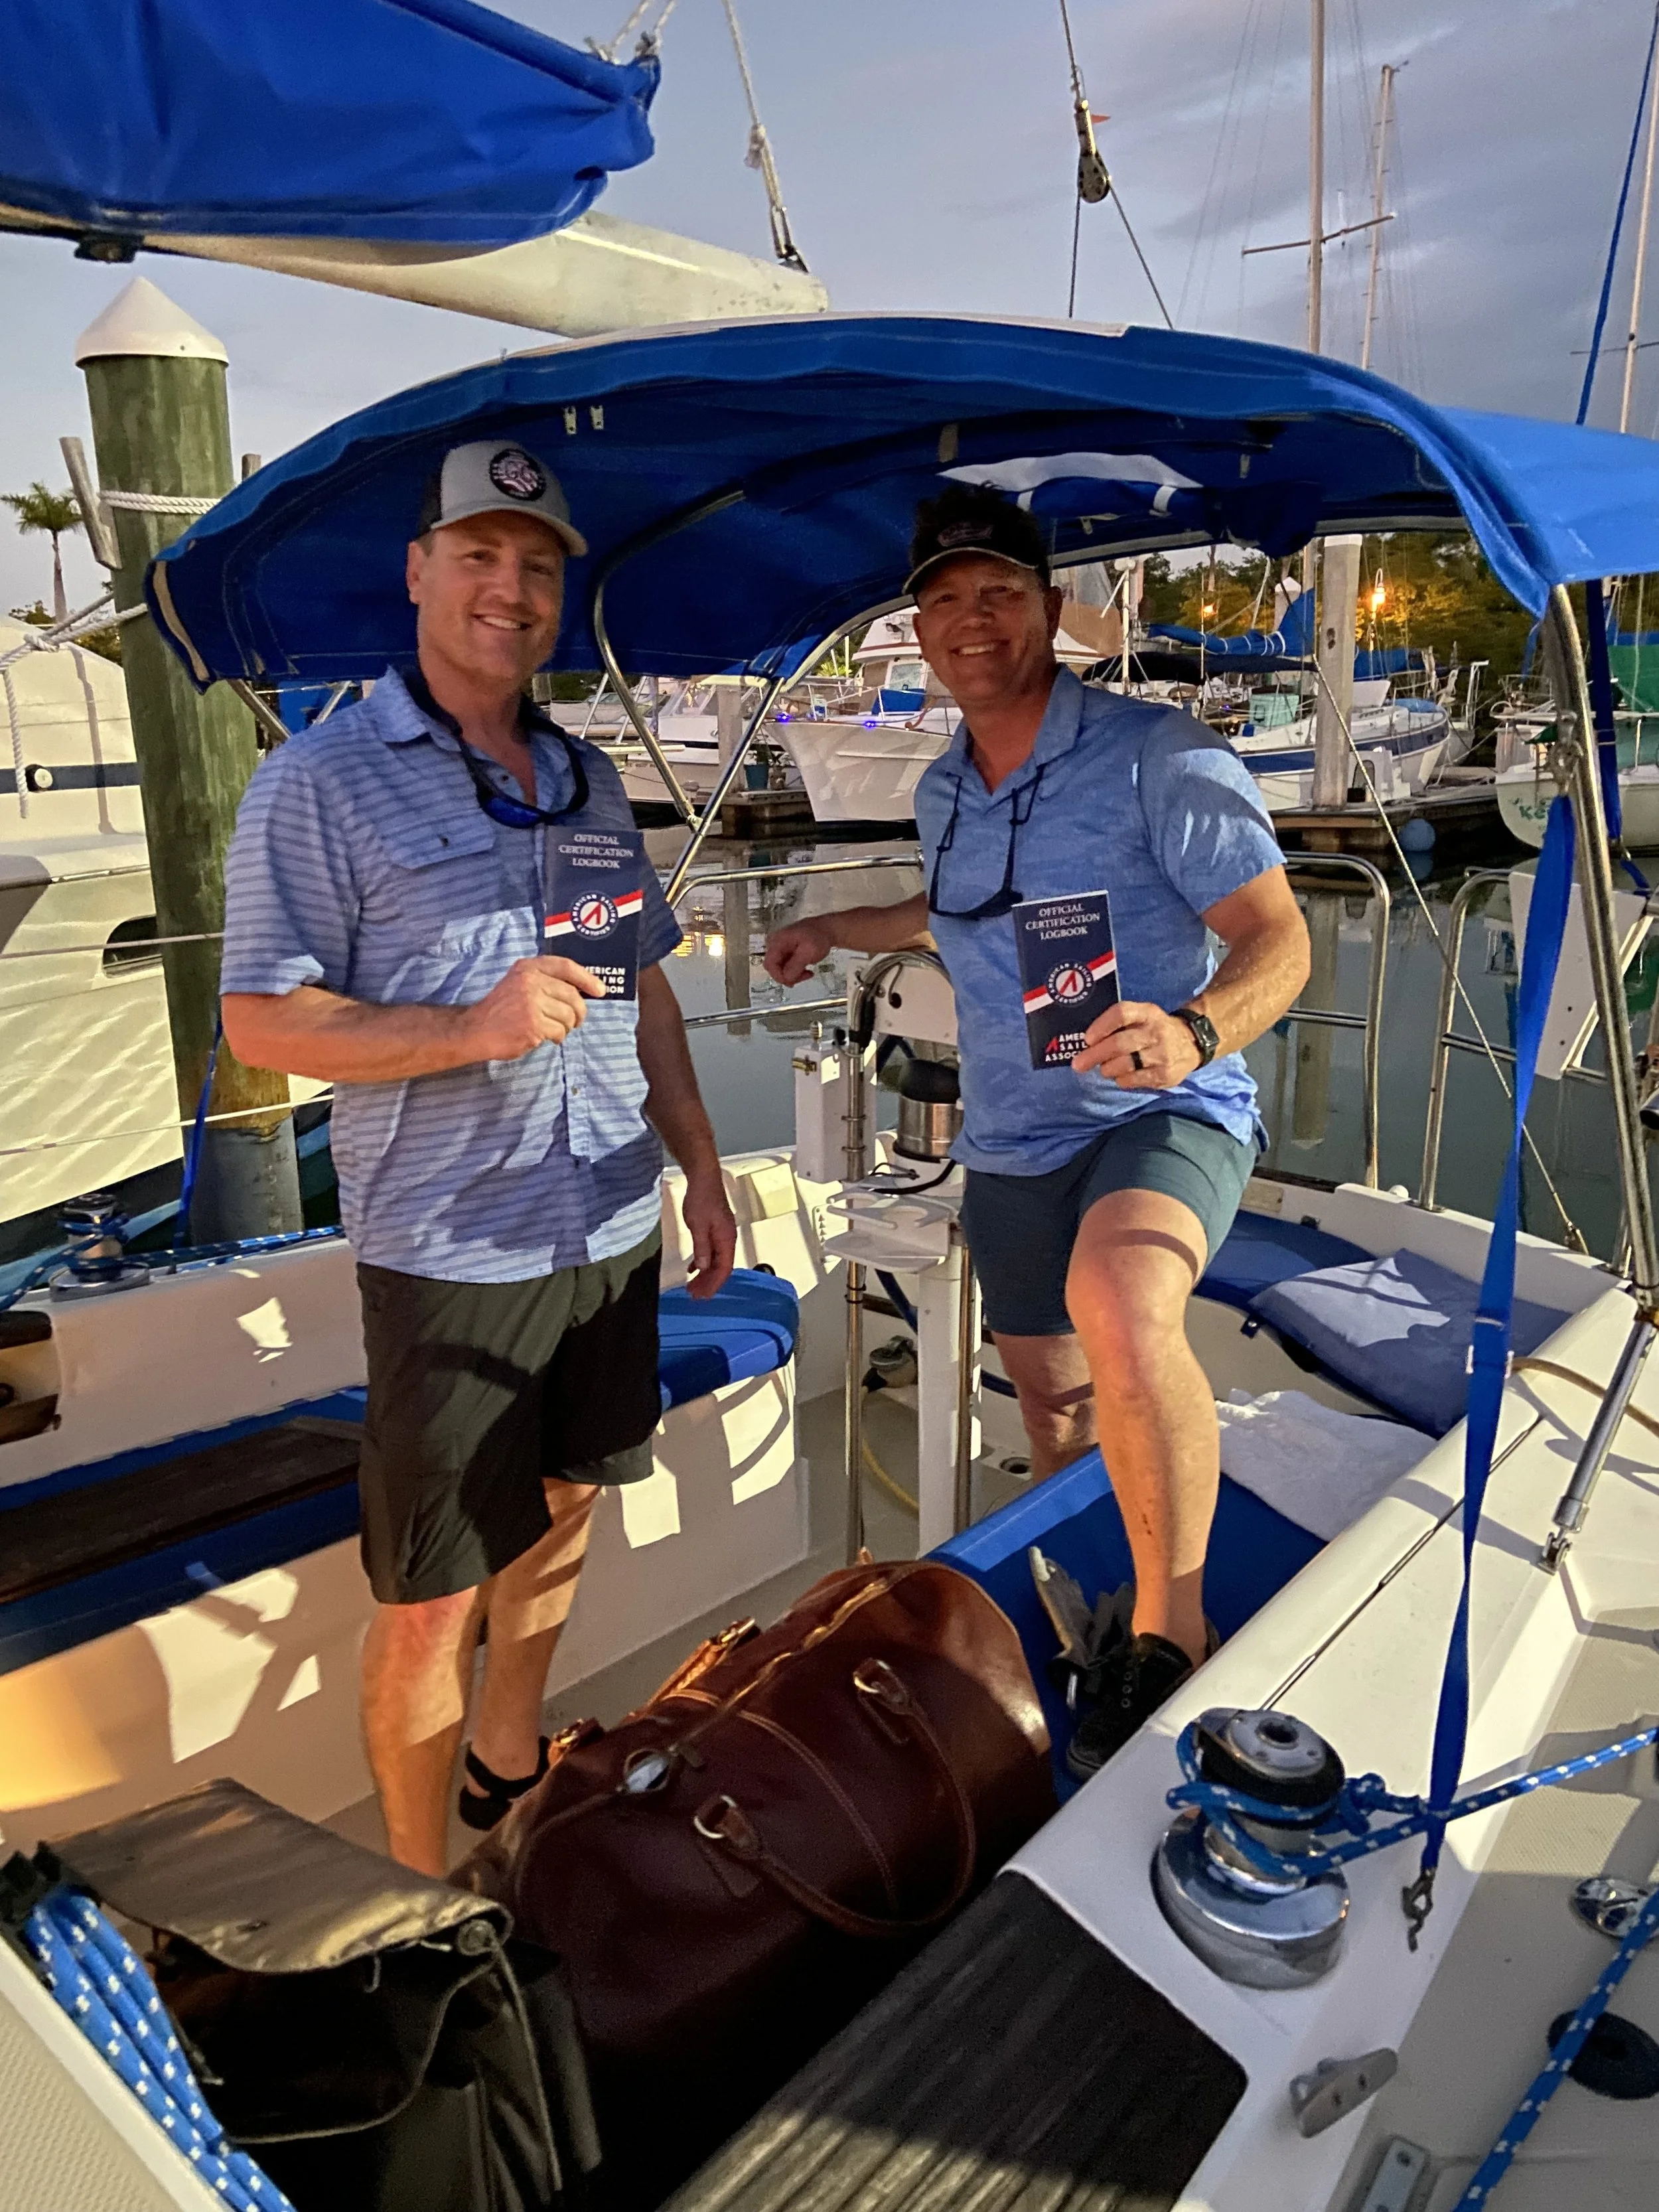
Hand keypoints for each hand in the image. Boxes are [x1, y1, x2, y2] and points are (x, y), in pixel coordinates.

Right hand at [465, 956, 604, 1060]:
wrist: (475, 1030)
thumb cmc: (501, 1009)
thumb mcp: (519, 983)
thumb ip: (544, 981)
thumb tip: (582, 991)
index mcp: (528, 968)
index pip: (566, 967)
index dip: (587, 979)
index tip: (600, 991)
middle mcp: (530, 981)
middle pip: (572, 996)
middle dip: (579, 1012)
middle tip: (575, 1022)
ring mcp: (531, 1003)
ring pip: (568, 1016)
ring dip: (566, 1027)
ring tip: (553, 1030)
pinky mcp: (533, 1024)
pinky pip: (559, 1032)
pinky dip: (556, 1038)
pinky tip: (545, 1037)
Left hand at [681, 1170, 737, 1299]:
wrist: (703, 1178)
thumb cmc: (701, 1199)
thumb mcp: (698, 1225)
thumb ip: (702, 1247)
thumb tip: (704, 1268)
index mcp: (726, 1239)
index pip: (724, 1268)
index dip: (713, 1284)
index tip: (702, 1296)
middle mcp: (727, 1239)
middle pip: (721, 1267)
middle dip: (708, 1283)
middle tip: (693, 1295)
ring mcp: (721, 1234)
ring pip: (716, 1260)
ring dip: (705, 1274)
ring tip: (692, 1286)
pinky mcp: (714, 1229)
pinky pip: (711, 1251)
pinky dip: (702, 1261)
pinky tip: (693, 1268)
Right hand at [763, 917, 833, 986]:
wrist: (826, 930)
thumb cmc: (818, 938)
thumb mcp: (808, 952)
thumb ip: (795, 966)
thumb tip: (786, 979)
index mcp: (777, 941)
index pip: (769, 964)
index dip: (779, 976)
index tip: (793, 982)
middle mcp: (774, 945)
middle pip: (773, 968)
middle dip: (787, 976)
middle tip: (804, 977)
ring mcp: (779, 949)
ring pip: (780, 969)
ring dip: (793, 975)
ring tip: (808, 973)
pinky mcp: (785, 953)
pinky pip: (785, 967)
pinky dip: (795, 971)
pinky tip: (806, 970)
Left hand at [1071, 1000, 1201, 1088]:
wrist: (1192, 1042)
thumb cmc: (1154, 1029)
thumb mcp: (1143, 1016)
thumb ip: (1119, 1024)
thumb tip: (1087, 1043)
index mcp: (1147, 1013)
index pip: (1122, 1013)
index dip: (1101, 1026)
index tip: (1087, 1038)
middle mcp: (1156, 1032)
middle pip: (1120, 1043)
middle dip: (1095, 1055)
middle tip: (1079, 1064)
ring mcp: (1162, 1054)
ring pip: (1125, 1064)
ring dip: (1107, 1069)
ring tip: (1105, 1069)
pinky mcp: (1165, 1075)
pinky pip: (1135, 1080)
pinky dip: (1121, 1080)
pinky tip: (1121, 1076)